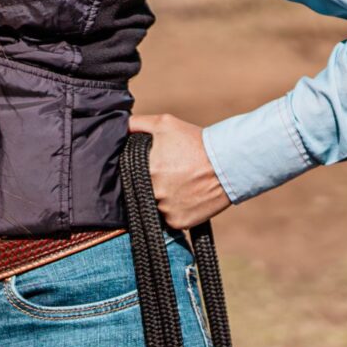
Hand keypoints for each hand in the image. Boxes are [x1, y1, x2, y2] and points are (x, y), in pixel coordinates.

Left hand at [128, 113, 231, 229]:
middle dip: (152, 184)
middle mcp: (151, 192)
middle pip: (142, 191)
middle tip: (170, 174)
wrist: (227, 164)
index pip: (129, 175)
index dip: (140, 171)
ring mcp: (164, 209)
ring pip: (155, 206)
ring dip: (163, 198)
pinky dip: (175, 211)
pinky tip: (187, 197)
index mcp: (144, 169)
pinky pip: (169, 219)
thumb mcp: (164, 123)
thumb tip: (118, 128)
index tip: (154, 166)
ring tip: (180, 185)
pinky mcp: (177, 222)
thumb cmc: (195, 141)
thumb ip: (137, 124)